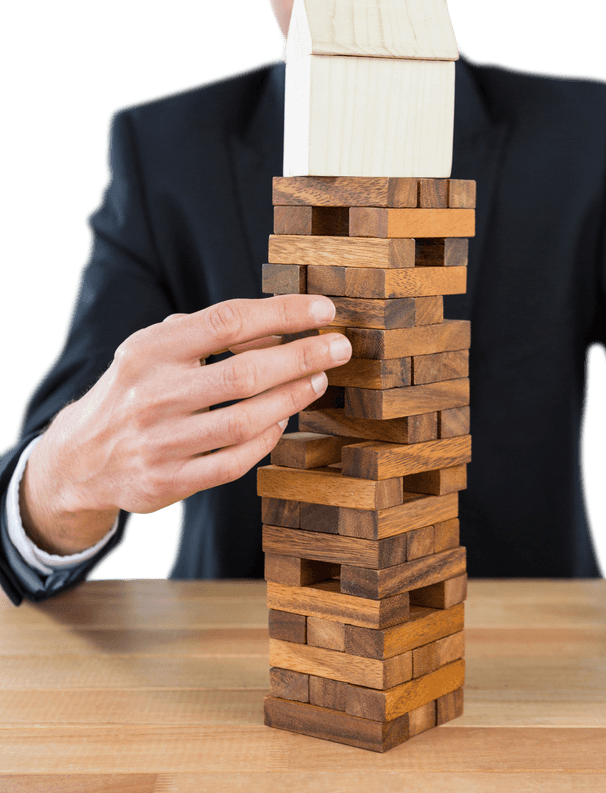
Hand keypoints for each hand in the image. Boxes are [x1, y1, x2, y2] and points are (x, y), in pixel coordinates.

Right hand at [20, 294, 351, 553]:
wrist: (80, 456)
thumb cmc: (136, 390)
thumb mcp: (155, 349)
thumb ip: (207, 333)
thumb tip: (279, 325)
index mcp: (150, 351)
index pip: (228, 321)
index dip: (282, 313)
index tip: (323, 310)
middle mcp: (153, 395)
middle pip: (245, 372)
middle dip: (302, 356)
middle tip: (339, 347)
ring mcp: (160, 443)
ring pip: (245, 420)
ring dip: (292, 398)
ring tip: (319, 381)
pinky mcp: (168, 482)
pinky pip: (233, 462)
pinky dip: (267, 440)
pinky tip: (283, 420)